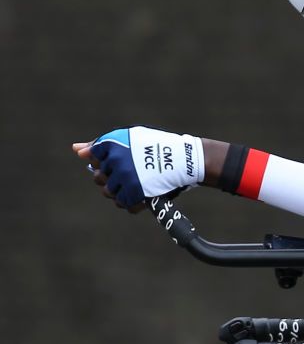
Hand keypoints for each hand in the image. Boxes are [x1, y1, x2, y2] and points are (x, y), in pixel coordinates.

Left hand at [73, 127, 205, 210]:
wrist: (186, 159)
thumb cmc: (157, 146)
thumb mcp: (130, 139)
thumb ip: (101, 145)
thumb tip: (76, 150)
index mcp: (113, 143)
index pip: (94, 158)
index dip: (108, 161)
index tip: (125, 159)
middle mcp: (116, 159)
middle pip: (98, 178)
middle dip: (112, 178)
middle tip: (132, 173)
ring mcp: (125, 177)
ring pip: (109, 193)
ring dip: (121, 191)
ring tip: (137, 184)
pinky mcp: (135, 192)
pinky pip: (124, 204)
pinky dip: (133, 202)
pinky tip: (143, 194)